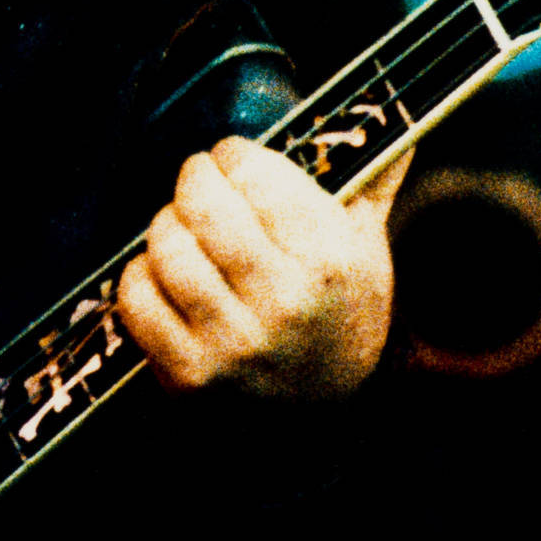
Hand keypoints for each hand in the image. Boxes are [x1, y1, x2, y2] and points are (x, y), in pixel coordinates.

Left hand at [117, 137, 409, 400]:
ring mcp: (235, 343)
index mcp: (330, 260)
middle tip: (199, 185)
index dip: (232, 155)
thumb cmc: (340, 313)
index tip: (232, 160)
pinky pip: (136, 299)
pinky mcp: (190, 377)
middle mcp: (284, 302)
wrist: (322, 419)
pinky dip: (140, 276)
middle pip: (202, 203)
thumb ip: (376, 179)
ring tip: (183, 229)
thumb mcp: (367, 248)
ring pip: (165, 246)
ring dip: (166, 226)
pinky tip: (164, 276)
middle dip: (193, 181)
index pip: (253, 171)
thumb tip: (404, 121)